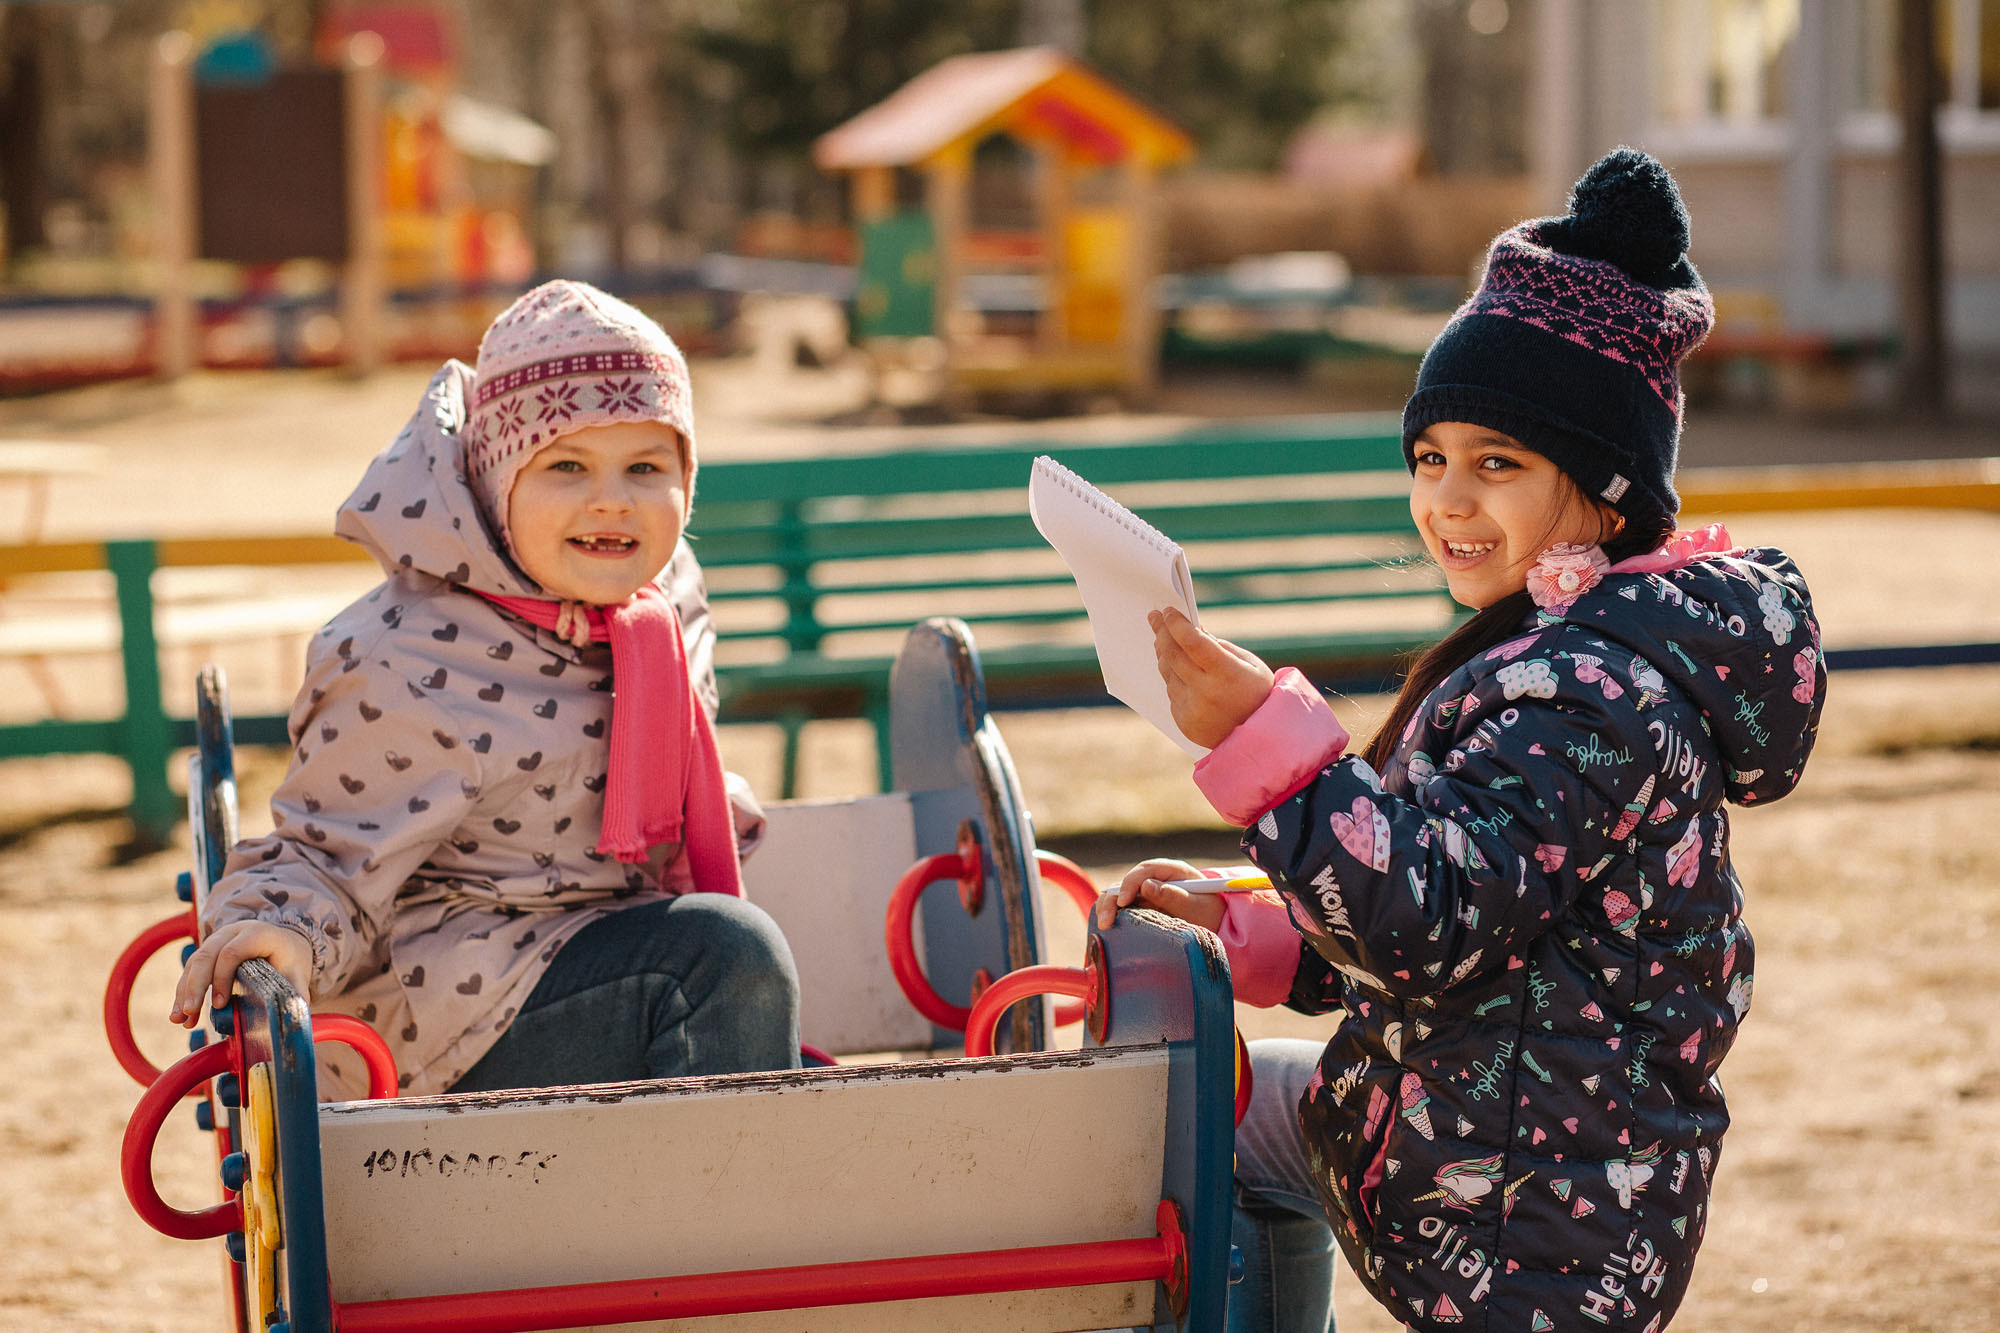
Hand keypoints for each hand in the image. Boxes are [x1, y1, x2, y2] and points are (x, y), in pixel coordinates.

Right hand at [169, 920, 312, 1027]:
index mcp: (257, 934)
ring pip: (194, 963)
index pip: (232, 953)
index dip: (222, 978)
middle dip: (195, 986)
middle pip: (206, 955)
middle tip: (189, 1012)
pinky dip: (183, 992)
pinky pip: (191, 969)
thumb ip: (295, 992)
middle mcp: (233, 932)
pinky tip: (180, 1014)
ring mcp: (217, 939)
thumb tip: (296, 1018)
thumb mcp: (297, 971)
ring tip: (179, 1020)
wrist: (285, 940)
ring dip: (184, 992)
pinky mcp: (208, 951)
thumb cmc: (291, 958)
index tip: (220, 1005)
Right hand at [1093, 858, 1226, 933]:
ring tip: (1104, 925)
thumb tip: (1146, 885)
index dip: (1130, 884)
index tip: (1123, 902)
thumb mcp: (1197, 905)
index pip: (1145, 870)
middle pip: (1127, 881)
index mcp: (1172, 870)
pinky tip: (1108, 927)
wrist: (1216, 922)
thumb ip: (1174, 896)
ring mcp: (1147, 891)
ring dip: (1108, 907)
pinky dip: (1113, 914)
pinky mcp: (1142, 904)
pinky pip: (1123, 907)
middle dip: (1113, 899)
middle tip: (1106, 920)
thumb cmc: (1209, 911)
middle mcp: (1156, 877)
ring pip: (1120, 893)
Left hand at [1150, 608, 1274, 748]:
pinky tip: (1177, 669)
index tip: (1167, 611)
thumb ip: (1219, 646)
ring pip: (1168, 672)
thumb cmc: (1257, 694)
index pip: (1192, 641)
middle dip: (1162, 632)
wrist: (1260, 739)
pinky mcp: (1184, 721)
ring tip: (1163, 639)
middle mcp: (1206, 692)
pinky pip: (1172, 692)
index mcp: (1227, 674)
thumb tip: (1193, 629)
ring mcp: (1192, 709)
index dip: (1177, 624)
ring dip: (1164, 653)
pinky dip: (1173, 677)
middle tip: (1155, 617)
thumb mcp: (1249, 664)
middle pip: (1173, 655)